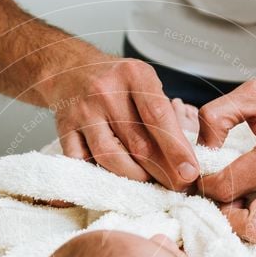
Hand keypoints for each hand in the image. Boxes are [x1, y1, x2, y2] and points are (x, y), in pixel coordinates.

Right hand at [40, 55, 199, 190]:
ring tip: (148, 182)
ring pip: (111, 157)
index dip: (176, 149)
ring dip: (134, 177)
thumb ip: (162, 113)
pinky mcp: (65, 129)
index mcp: (134, 75)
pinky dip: (97, 178)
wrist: (70, 69)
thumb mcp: (144, 81)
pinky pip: (82, 163)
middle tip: (177, 187)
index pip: (159, 116)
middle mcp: (106, 91)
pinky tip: (113, 187)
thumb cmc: (116, 81)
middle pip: (138, 143)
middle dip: (162, 171)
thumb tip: (184, 158)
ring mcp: (83, 111)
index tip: (190, 172)